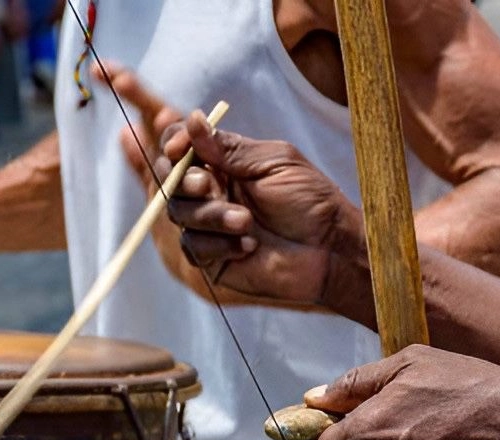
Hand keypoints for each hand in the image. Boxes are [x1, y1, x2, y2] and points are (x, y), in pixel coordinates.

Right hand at [159, 111, 371, 320]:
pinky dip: (219, 245)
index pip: (182, 147)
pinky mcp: (212, 259)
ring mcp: (209, 226)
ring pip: (179, 215)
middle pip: (169, 181)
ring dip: (211, 216)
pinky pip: (194, 248)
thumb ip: (230, 148)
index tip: (178, 148)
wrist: (329, 249)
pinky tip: (249, 246)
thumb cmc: (310, 201)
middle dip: (183, 181)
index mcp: (224, 164)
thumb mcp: (272, 163)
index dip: (173, 144)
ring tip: (246, 222)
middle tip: (208, 186)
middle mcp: (211, 193)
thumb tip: (192, 119)